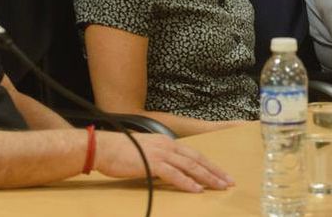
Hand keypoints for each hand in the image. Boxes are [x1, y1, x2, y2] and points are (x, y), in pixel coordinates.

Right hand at [95, 132, 233, 192]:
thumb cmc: (120, 152)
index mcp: (167, 142)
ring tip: (219, 186)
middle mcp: (167, 145)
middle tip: (228, 182)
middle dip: (215, 171)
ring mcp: (161, 153)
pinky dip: (187, 182)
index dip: (209, 165)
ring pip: (190, 166)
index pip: (194, 154)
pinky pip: (174, 174)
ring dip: (207, 177)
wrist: (103, 148)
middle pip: (197, 159)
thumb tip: (171, 173)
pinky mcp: (152, 163)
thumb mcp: (146, 153)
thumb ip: (160, 160)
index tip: (221, 174)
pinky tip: (197, 189)